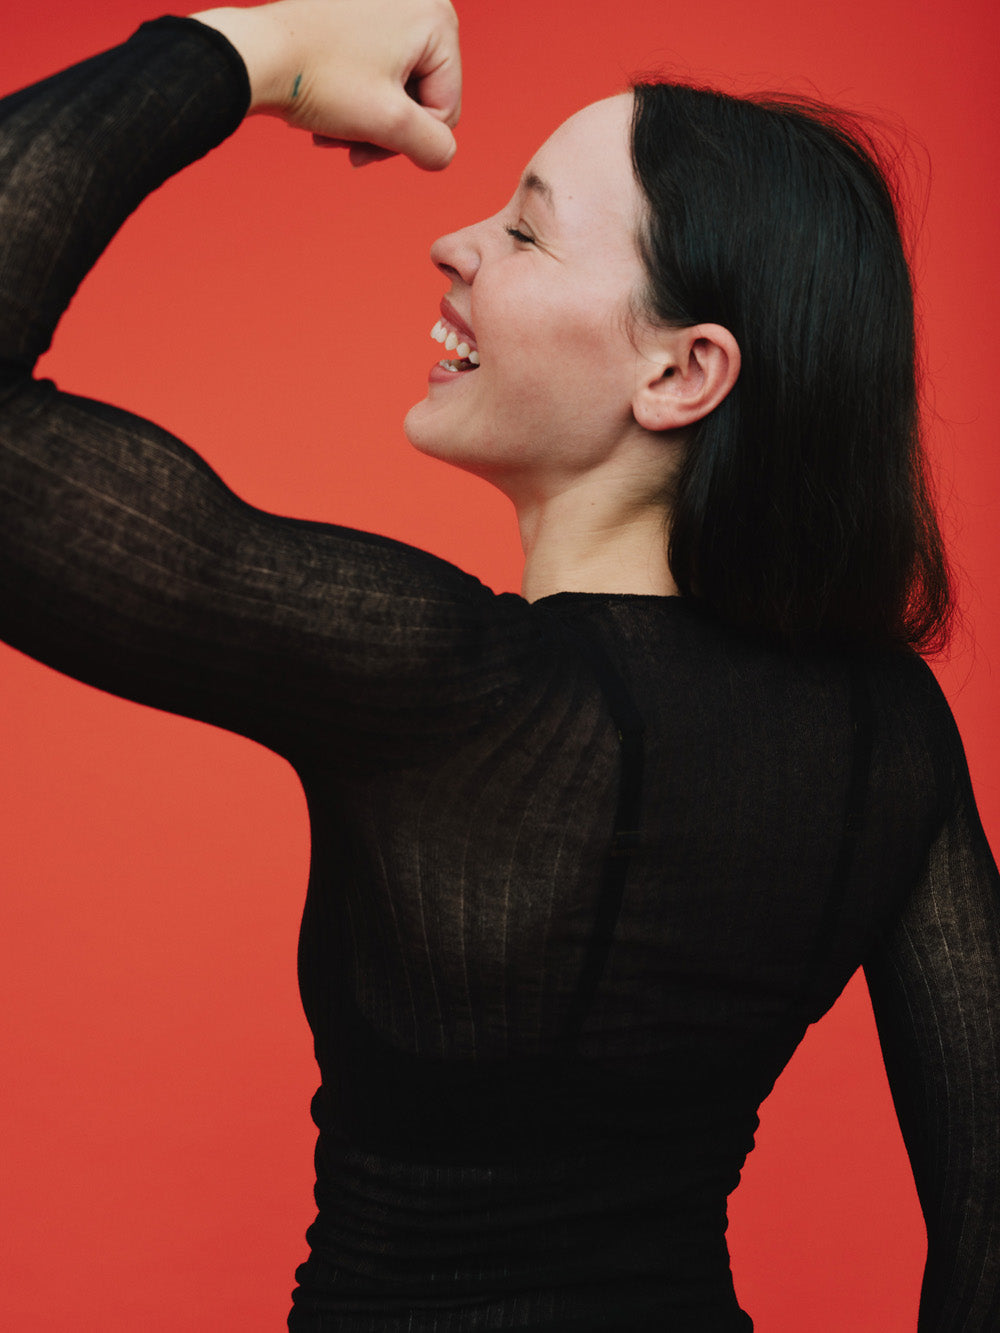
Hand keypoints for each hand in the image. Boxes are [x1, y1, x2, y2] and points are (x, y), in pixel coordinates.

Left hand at [190, 0, 460, 169]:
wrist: (254, 52)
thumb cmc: (319, 79)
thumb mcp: (389, 123)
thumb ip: (433, 147)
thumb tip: (442, 155)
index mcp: (436, 19)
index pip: (445, 108)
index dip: (409, 141)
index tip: (369, 149)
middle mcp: (417, 1)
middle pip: (420, 97)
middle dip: (385, 131)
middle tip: (349, 149)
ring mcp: (385, 3)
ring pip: (394, 89)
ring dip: (366, 121)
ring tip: (332, 133)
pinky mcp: (357, 12)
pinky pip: (372, 69)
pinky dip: (353, 97)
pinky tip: (326, 109)